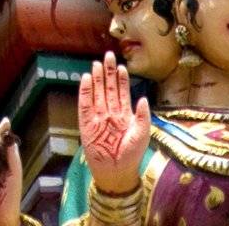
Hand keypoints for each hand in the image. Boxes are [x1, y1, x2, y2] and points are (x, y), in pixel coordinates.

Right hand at [79, 52, 150, 196]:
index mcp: (125, 115)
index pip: (122, 92)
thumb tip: (143, 98)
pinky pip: (85, 103)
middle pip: (108, 88)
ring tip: (98, 63)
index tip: (122, 66)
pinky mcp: (87, 122)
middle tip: (108, 55)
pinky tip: (87, 78)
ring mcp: (98, 116)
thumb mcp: (142, 135)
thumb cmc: (132, 155)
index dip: (122, 79)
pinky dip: (85, 91)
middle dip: (109, 72)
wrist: (116, 172)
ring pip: (97, 92)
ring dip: (97, 78)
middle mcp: (111, 112)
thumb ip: (142, 116)